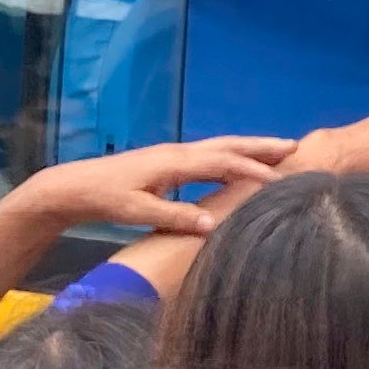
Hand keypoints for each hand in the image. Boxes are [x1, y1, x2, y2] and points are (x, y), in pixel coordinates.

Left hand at [0, 136, 293, 237]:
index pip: (223, 163)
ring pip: (219, 146)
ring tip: (277, 150)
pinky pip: (209, 155)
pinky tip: (239, 165)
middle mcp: (177, 152)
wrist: (74, 186)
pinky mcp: (168, 162)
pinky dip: (231, 156)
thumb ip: (175, 216)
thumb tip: (213, 223)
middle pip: (227, 144)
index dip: (253, 171)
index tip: (282, 180)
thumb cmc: (104, 198)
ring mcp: (173, 155)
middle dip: (260, 145)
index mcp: (174, 162)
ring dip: (249, 147)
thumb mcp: (137, 211)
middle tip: (294, 146)